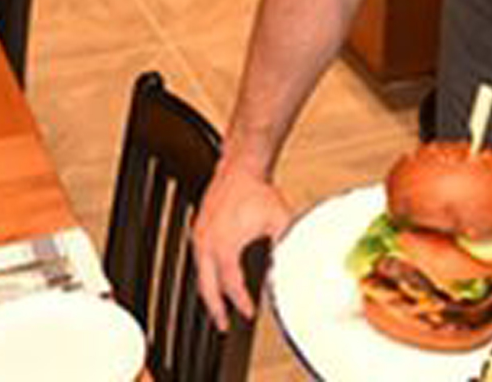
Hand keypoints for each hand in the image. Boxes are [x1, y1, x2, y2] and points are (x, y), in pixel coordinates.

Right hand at [191, 161, 291, 330]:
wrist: (241, 167)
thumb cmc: (256, 190)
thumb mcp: (279, 223)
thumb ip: (284, 247)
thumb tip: (291, 265)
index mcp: (224, 247)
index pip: (230, 286)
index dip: (240, 303)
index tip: (248, 313)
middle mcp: (207, 243)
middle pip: (206, 287)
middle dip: (215, 308)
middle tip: (223, 324)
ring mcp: (200, 234)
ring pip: (200, 272)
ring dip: (208, 290)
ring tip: (217, 304)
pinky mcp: (199, 226)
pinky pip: (199, 257)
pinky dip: (205, 271)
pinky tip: (214, 273)